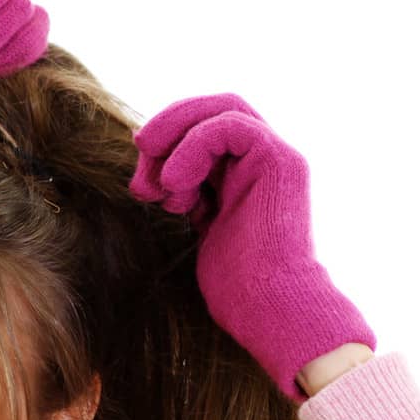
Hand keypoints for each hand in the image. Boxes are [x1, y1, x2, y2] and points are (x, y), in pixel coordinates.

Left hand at [128, 93, 375, 402]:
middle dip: (169, 129)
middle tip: (141, 164)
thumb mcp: (201, 228)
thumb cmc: (238, 287)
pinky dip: (192, 147)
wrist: (270, 309)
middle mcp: (264, 160)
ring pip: (220, 110)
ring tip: (160, 185)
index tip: (142, 180)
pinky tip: (176, 186)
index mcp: (248, 174)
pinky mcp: (278, 161)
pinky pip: (228, 127)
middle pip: (212, 111)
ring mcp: (275, 157)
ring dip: (176, 137)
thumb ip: (185, 194)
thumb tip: (148, 170)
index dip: (168, 140)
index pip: (205, 129)